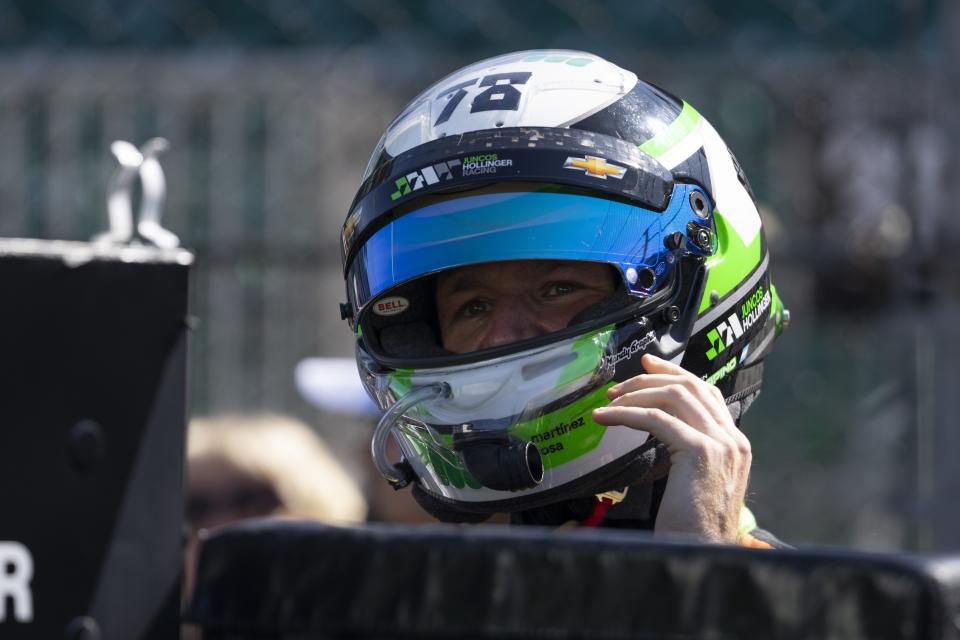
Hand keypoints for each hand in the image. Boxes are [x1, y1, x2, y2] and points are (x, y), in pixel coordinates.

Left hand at [591, 354, 750, 542]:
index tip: (648, 365)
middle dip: (651, 378)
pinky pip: (657, 419)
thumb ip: (688, 452)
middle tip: (618, 384)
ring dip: (635, 394)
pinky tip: (605, 418)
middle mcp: (733, 438)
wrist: (704, 554)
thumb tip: (660, 426)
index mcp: (735, 443)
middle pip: (690, 386)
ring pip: (673, 396)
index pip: (707, 392)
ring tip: (608, 402)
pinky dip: (627, 414)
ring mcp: (720, 443)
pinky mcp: (700, 452)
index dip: (675, 374)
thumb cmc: (691, 527)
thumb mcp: (696, 481)